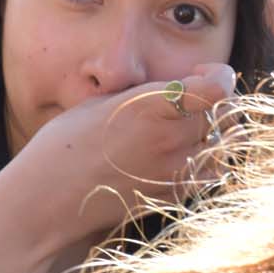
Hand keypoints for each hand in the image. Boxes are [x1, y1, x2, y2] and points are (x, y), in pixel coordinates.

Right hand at [0, 64, 235, 272]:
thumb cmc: (63, 144)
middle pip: (225, 114)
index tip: (200, 74)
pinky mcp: (174, 196)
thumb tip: (178, 86)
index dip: (218, 75)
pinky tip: (181, 154)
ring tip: (189, 127)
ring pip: (225, 145)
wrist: (47, 198)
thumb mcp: (101, 103)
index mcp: (151, 108)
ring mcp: (175, 173)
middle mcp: (170, 141)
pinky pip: (211, 173)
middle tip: (193, 99)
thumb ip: (146, 94)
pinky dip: (207, 160)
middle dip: (216, 101)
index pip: (218, 87)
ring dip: (216, 132)